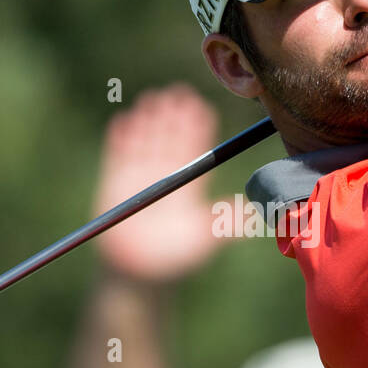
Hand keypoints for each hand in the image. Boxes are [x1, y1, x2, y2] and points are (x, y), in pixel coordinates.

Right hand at [94, 84, 229, 282]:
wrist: (138, 274)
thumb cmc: (173, 259)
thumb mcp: (203, 239)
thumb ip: (225, 224)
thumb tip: (253, 211)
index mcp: (188, 186)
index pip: (194, 149)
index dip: (197, 128)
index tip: (201, 108)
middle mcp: (164, 176)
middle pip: (170, 138)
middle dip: (174, 116)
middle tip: (180, 93)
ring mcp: (139, 177)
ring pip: (145, 141)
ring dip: (149, 121)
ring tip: (154, 99)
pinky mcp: (115, 184)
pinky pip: (117, 156)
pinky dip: (120, 139)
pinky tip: (124, 121)